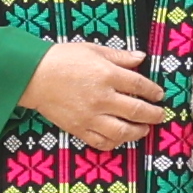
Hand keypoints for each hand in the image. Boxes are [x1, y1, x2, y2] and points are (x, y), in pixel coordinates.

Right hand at [16, 42, 169, 141]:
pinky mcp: (79, 128)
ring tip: (144, 129)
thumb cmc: (62, 59)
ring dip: (138, 132)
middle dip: (153, 114)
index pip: (139, 85)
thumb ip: (119, 56)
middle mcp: (102, 97)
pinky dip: (115, 142)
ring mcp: (90, 116)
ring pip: (122, 131)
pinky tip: (120, 137)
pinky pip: (102, 141)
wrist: (33, 76)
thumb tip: (141, 58)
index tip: (159, 95)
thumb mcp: (93, 50)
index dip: (153, 91)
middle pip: (137, 110)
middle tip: (160, 115)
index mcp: (107, 74)